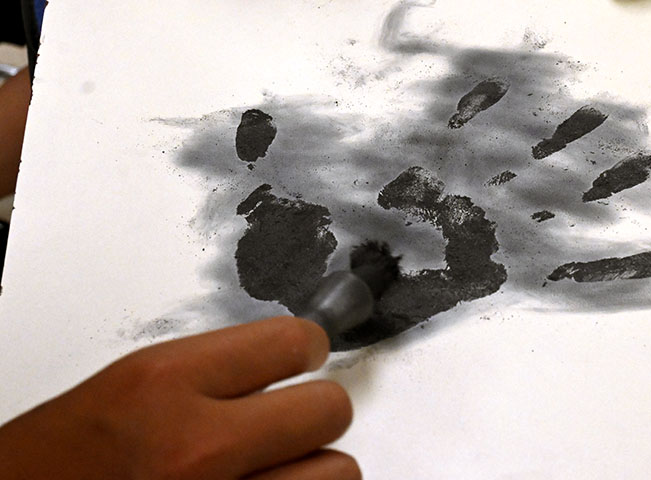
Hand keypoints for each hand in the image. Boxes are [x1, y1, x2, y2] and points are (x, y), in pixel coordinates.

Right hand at [0, 316, 359, 478]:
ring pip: (339, 473)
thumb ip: (212, 371)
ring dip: (316, 466)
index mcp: (164, 386)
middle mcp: (196, 448)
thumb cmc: (58, 460)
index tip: (306, 355)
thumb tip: (283, 361)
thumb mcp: (130, 386)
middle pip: (328, 410)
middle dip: (317, 409)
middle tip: (296, 415)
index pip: (291, 343)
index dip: (307, 348)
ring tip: (281, 464)